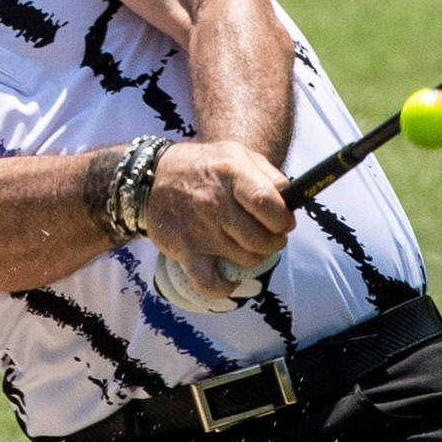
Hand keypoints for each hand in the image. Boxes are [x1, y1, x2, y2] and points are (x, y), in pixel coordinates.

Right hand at [143, 140, 293, 300]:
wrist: (151, 178)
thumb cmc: (203, 167)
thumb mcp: (236, 155)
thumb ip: (267, 175)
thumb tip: (290, 201)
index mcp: (232, 174)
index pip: (268, 205)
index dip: (283, 220)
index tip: (283, 222)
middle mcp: (215, 203)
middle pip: (262, 239)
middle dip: (274, 242)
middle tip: (268, 235)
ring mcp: (200, 230)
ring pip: (246, 260)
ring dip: (254, 258)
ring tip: (248, 245)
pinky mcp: (185, 251)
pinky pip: (210, 283)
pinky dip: (224, 287)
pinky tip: (228, 279)